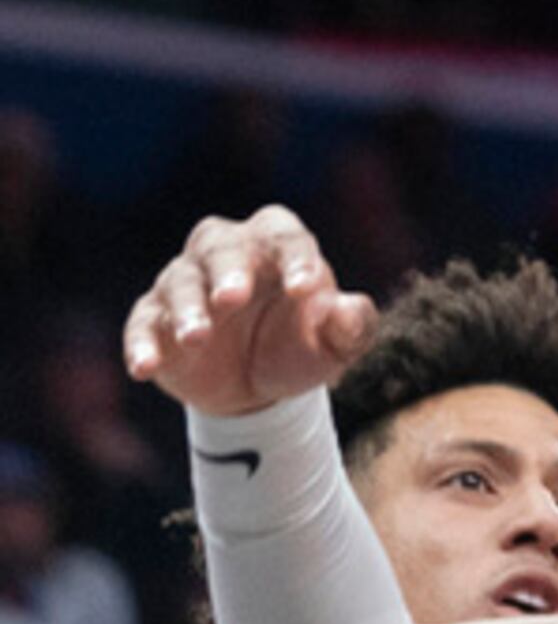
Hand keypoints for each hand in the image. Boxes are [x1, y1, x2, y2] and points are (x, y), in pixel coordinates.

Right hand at [122, 208, 378, 419]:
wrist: (256, 386)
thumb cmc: (300, 345)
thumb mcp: (334, 344)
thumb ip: (350, 326)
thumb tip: (350, 310)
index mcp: (277, 245)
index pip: (285, 237)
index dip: (296, 258)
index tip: (305, 289)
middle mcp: (226, 254)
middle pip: (220, 247)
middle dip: (226, 271)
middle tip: (231, 298)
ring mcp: (185, 284)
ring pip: (179, 283)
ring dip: (186, 310)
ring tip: (197, 337)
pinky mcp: (153, 320)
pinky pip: (141, 324)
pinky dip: (141, 344)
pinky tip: (146, 366)